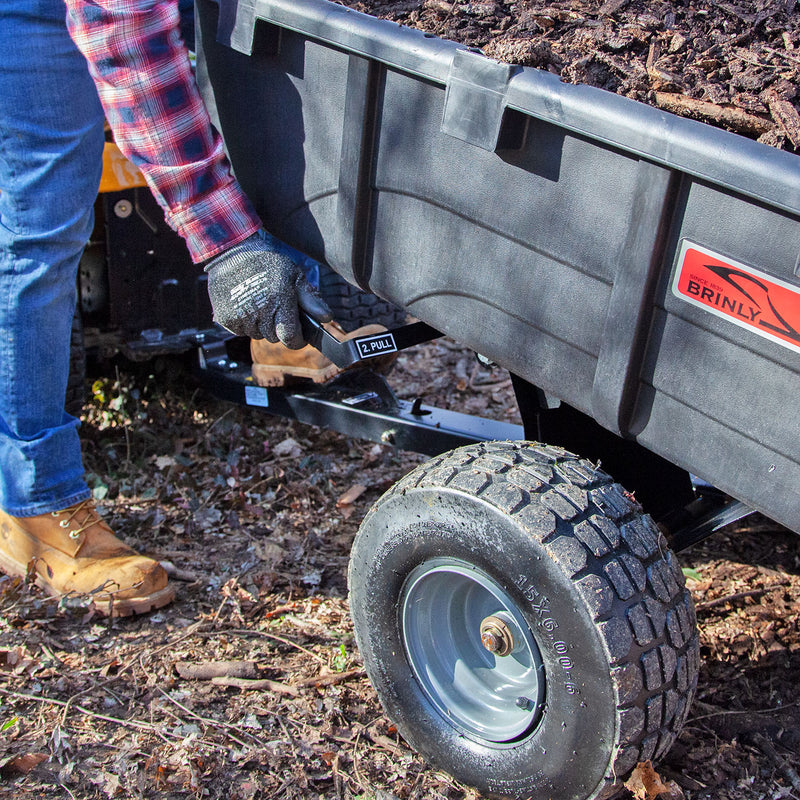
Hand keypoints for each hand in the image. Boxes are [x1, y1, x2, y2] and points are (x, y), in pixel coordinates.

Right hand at [205, 232, 331, 348]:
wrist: (231, 253)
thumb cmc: (267, 263)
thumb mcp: (294, 275)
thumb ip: (311, 299)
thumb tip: (327, 318)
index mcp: (279, 302)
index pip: (291, 338)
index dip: (298, 340)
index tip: (300, 335)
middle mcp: (259, 313)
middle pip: (275, 337)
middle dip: (279, 327)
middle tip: (276, 307)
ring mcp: (241, 317)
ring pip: (258, 334)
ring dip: (262, 324)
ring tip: (259, 302)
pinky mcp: (225, 319)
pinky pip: (242, 331)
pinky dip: (245, 322)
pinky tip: (246, 303)